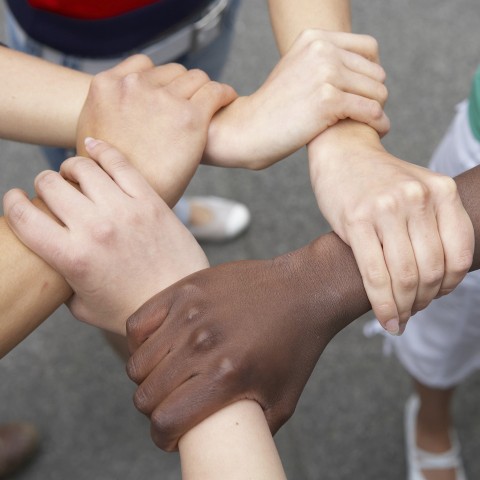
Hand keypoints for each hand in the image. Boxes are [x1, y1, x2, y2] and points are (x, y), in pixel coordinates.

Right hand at [3, 140, 208, 333]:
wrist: (180, 302)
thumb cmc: (132, 309)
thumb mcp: (83, 307)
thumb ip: (60, 282)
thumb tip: (51, 260)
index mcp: (72, 257)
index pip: (24, 217)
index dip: (12, 203)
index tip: (14, 200)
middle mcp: (95, 228)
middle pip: (50, 185)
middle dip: (42, 185)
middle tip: (50, 192)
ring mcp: (124, 210)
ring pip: (82, 168)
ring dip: (69, 168)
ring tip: (71, 174)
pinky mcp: (149, 201)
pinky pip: (119, 163)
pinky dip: (101, 150)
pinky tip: (92, 146)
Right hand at [76, 55, 236, 205]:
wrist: (128, 202)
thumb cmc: (111, 179)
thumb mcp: (92, 138)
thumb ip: (105, 115)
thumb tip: (116, 112)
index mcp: (106, 86)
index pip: (144, 66)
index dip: (160, 81)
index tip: (170, 95)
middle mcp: (134, 86)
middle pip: (172, 72)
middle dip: (182, 87)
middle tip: (192, 105)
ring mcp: (163, 99)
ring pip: (195, 78)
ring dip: (203, 90)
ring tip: (211, 104)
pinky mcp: (190, 116)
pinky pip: (215, 91)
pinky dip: (224, 94)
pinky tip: (226, 100)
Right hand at [125, 236, 353, 451]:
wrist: (302, 291)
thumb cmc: (295, 347)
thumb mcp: (283, 401)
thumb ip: (253, 432)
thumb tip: (227, 450)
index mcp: (227, 376)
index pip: (165, 421)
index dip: (163, 437)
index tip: (172, 434)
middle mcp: (203, 344)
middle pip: (146, 395)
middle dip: (155, 410)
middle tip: (172, 403)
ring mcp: (190, 313)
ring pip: (138, 362)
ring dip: (147, 378)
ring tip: (167, 375)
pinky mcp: (185, 290)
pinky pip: (138, 323)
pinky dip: (141, 341)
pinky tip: (159, 346)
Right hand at [203, 29, 388, 169]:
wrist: (249, 130)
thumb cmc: (275, 109)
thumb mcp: (297, 71)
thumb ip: (325, 61)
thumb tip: (364, 68)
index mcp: (315, 39)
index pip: (369, 48)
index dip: (371, 74)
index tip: (363, 94)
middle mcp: (321, 50)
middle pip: (376, 71)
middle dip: (374, 95)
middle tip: (364, 115)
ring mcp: (325, 73)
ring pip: (378, 91)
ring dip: (377, 111)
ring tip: (370, 124)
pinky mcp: (328, 100)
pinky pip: (371, 110)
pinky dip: (378, 123)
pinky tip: (377, 131)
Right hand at [308, 125, 474, 333]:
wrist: (341, 153)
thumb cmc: (378, 180)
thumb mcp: (417, 191)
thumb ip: (433, 226)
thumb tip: (437, 281)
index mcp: (441, 190)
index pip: (458, 254)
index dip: (450, 286)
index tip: (435, 297)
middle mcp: (418, 198)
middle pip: (431, 269)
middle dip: (424, 301)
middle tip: (412, 311)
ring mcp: (386, 208)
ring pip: (406, 276)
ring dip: (405, 308)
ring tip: (399, 318)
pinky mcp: (356, 221)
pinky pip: (375, 275)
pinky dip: (383, 305)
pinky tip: (386, 319)